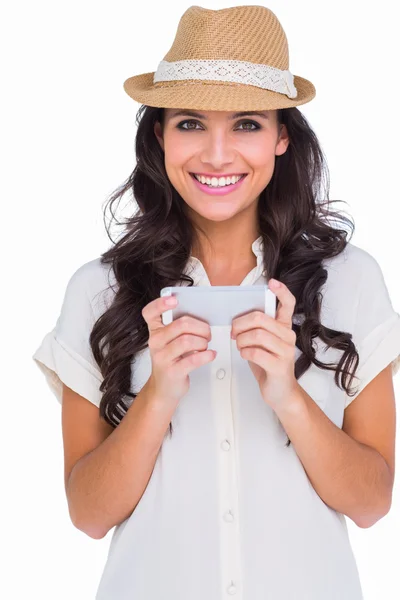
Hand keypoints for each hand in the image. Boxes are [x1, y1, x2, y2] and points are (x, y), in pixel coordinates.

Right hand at [142, 295, 215, 406]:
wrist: (164, 389)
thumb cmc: (170, 361)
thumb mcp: (168, 342)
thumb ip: (178, 328)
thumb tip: (199, 315)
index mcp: (154, 331)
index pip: (150, 312)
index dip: (160, 303)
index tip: (174, 300)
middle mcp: (155, 342)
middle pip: (181, 324)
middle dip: (200, 327)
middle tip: (207, 333)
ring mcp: (162, 357)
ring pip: (188, 341)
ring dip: (203, 342)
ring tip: (205, 346)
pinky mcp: (172, 371)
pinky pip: (193, 360)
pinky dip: (206, 356)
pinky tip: (210, 355)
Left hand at [231, 279, 297, 410]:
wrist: (279, 392)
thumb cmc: (268, 364)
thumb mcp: (263, 342)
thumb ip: (257, 328)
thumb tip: (237, 316)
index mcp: (284, 327)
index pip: (288, 304)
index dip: (281, 291)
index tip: (272, 283)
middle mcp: (288, 336)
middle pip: (260, 318)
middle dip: (240, 323)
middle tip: (233, 332)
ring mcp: (285, 351)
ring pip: (256, 335)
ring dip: (241, 340)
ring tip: (240, 345)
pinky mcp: (279, 365)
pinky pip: (255, 352)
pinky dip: (244, 352)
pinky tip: (244, 355)